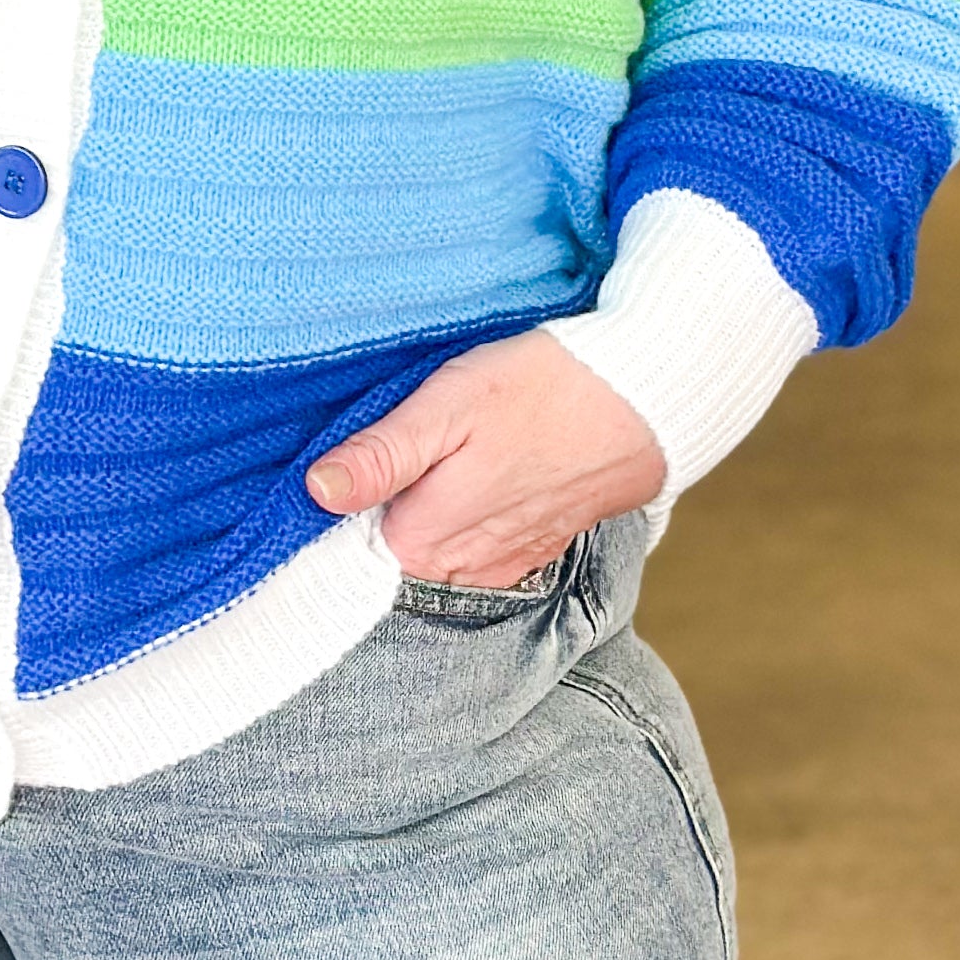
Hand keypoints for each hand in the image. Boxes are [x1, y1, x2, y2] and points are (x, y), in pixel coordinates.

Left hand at [305, 330, 666, 588]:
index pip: (349, 539)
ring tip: (447, 453)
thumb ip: (383, 456)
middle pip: (392, 546)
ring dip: (429, 510)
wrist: (640, 402)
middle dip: (387, 502)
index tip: (357, 453)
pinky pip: (477, 551)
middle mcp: (460, 569)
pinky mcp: (533, 553)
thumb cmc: (538, 390)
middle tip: (405, 440)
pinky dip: (469, 519)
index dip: (348, 493)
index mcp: (425, 538)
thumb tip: (319, 489)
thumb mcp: (446, 405)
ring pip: (435, 550)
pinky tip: (479, 474)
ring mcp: (501, 566)